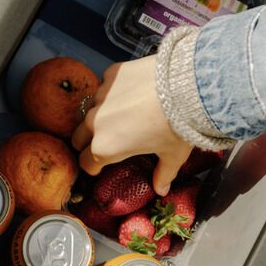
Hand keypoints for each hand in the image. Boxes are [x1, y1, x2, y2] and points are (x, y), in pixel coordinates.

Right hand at [71, 55, 192, 195]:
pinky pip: (105, 87)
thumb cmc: (178, 127)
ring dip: (100, 116)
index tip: (101, 167)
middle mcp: (95, 122)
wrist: (187, 86)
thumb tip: (162, 191)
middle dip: (88, 142)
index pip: (85, 163)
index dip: (94, 168)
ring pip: (90, 110)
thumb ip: (163, 174)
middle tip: (109, 141)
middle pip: (78, 138)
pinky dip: (114, 92)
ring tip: (122, 115)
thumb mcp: (172, 155)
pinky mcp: (111, 74)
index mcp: (105, 148)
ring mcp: (101, 96)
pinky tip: (133, 92)